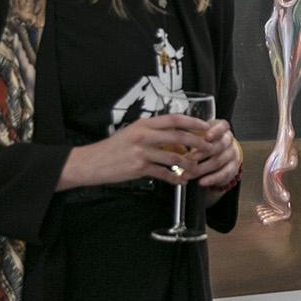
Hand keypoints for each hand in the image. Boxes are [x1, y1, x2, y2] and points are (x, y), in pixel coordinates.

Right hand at [58, 114, 195, 190]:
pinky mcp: (139, 168)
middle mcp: (144, 135)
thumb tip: (175, 139)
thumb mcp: (131, 133)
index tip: (205, 126)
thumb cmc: (113, 148)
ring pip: (174, 156)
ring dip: (188, 164)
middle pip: (178, 136)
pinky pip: (163, 173)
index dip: (192, 122)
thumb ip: (152, 134)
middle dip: (198, 143)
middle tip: (209, 148)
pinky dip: (175, 178)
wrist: (91, 162)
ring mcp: (141, 152)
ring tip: (196, 169)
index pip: (173, 119)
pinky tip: (181, 181)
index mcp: (143, 124)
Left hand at [176, 116, 241, 189]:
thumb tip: (174, 138)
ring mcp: (232, 154)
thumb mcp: (198, 133)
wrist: (218, 153)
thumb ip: (190, 135)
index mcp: (222, 128)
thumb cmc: (205, 141)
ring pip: (219, 161)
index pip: (222, 127)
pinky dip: (211, 179)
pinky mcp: (233, 168)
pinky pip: (224, 174)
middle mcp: (229, 140)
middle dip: (203, 153)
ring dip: (202, 169)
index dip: (215, 132)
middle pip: (219, 146)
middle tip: (189, 158)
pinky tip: (201, 182)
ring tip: (187, 173)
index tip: (206, 137)